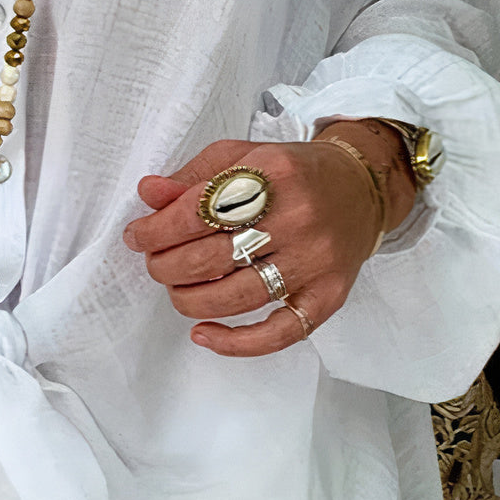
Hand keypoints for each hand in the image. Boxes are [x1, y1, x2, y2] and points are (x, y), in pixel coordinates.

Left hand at [122, 120, 414, 356]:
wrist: (362, 187)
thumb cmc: (294, 173)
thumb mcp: (243, 157)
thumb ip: (193, 176)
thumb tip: (148, 194)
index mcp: (272, 175)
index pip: (197, 211)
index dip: (156, 230)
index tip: (138, 238)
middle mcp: (298, 217)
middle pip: (212, 257)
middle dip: (167, 267)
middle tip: (155, 265)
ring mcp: (315, 261)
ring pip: (238, 297)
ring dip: (191, 301)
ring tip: (176, 291)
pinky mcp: (329, 295)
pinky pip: (280, 332)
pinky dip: (236, 342)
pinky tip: (203, 334)